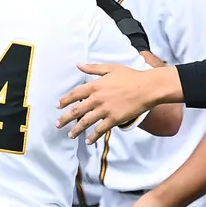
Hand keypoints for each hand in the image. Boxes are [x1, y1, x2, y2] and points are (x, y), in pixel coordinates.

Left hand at [56, 63, 177, 142]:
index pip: (75, 94)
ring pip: (86, 122)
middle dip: (65, 118)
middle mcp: (97, 99)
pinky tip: (88, 141)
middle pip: (76, 110)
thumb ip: (93, 68)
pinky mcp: (114, 119)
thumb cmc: (131, 76)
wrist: (147, 88)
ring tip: (70, 135)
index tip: (58, 106)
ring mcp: (105, 110)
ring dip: (76, 130)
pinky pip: (100, 130)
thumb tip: (78, 65)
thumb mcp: (111, 68)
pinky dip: (93, 136)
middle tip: (58, 124)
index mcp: (95, 86)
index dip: (65, 100)